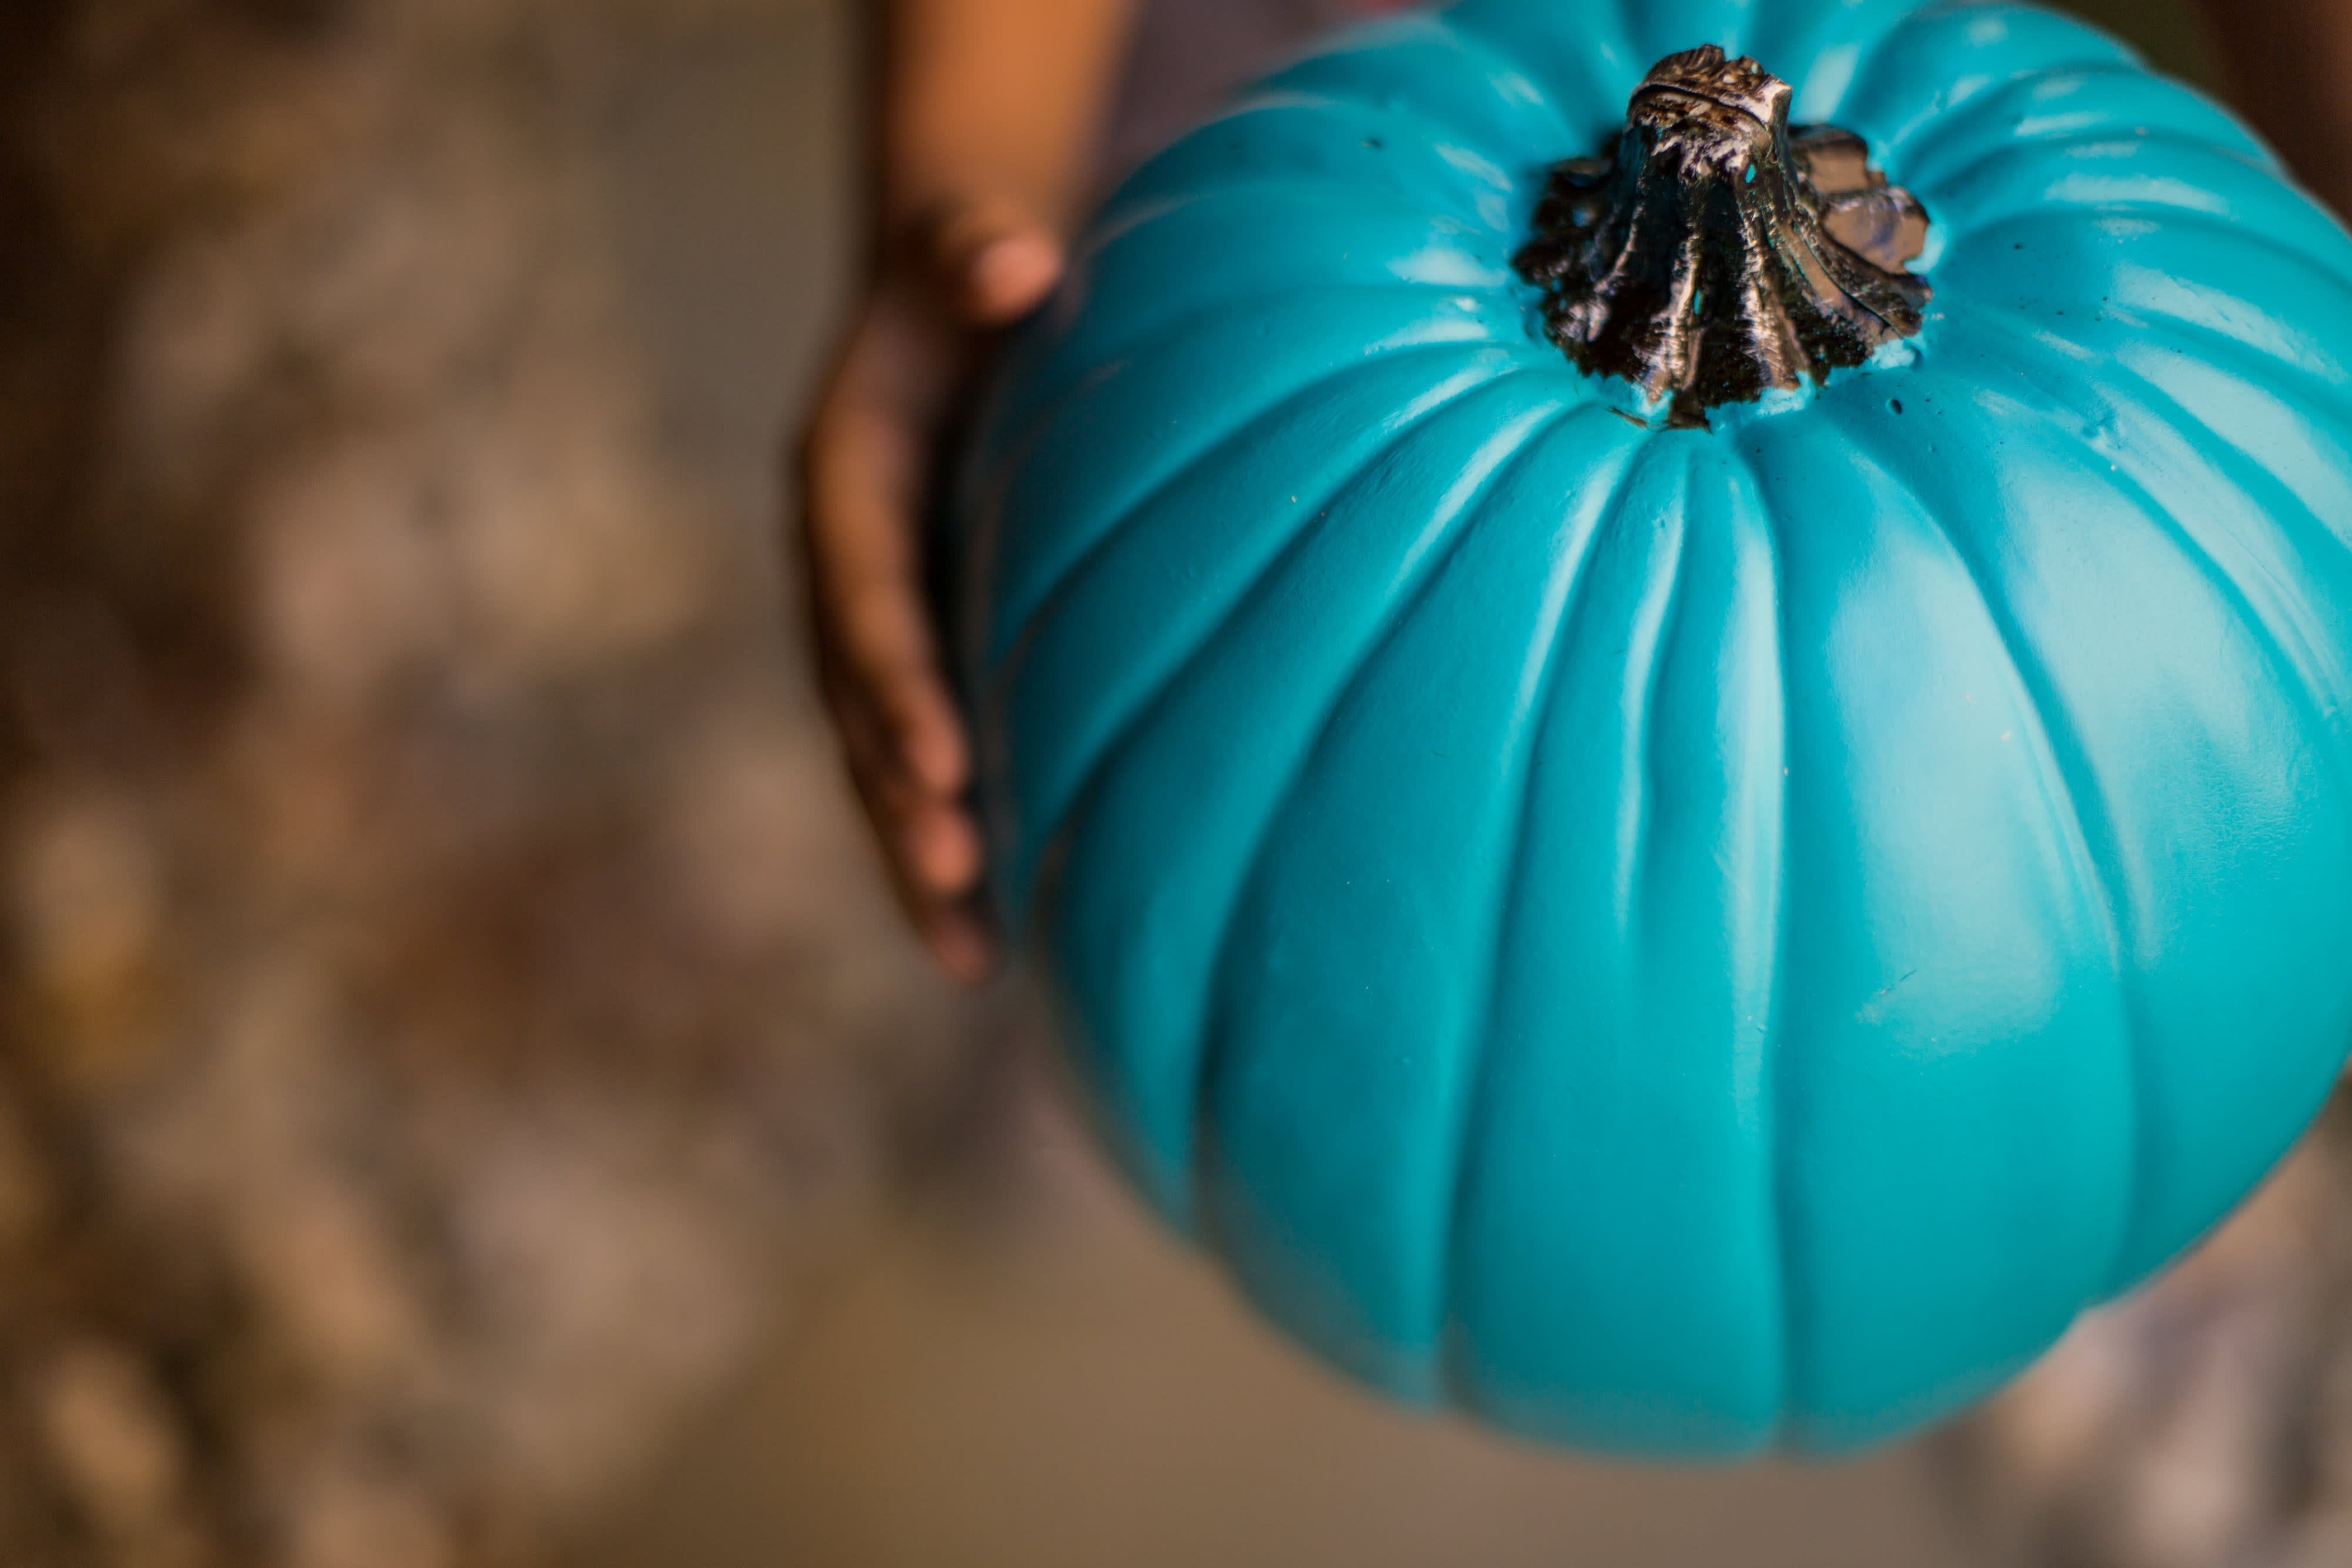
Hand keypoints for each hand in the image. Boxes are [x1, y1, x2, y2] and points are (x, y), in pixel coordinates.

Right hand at [797, 201, 1063, 981]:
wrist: (954, 298)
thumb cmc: (974, 274)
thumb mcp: (966, 247)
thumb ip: (976, 252)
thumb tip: (1020, 267)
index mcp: (845, 476)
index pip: (864, 590)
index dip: (895, 675)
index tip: (942, 759)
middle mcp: (844, 566)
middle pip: (857, 702)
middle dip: (901, 797)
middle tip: (958, 884)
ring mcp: (876, 622)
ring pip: (881, 757)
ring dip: (917, 855)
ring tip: (971, 958)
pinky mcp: (919, 652)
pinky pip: (925, 759)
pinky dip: (952, 840)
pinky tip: (999, 934)